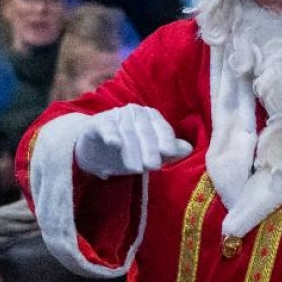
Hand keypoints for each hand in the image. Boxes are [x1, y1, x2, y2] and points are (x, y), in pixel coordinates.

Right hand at [74, 105, 192, 178]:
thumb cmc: (128, 151)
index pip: (162, 129)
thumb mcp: (150, 153)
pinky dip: (110, 134)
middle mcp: (135, 113)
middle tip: (153, 166)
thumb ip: (169, 150)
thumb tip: (188, 148)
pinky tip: (114, 144)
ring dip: (132, 151)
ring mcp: (116, 116)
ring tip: (137, 169)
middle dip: (150, 149)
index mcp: (152, 118)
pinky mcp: (97, 123)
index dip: (166, 140)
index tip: (169, 153)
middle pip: (145, 131)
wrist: (93, 149)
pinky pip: (105, 127)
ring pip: (126, 132)